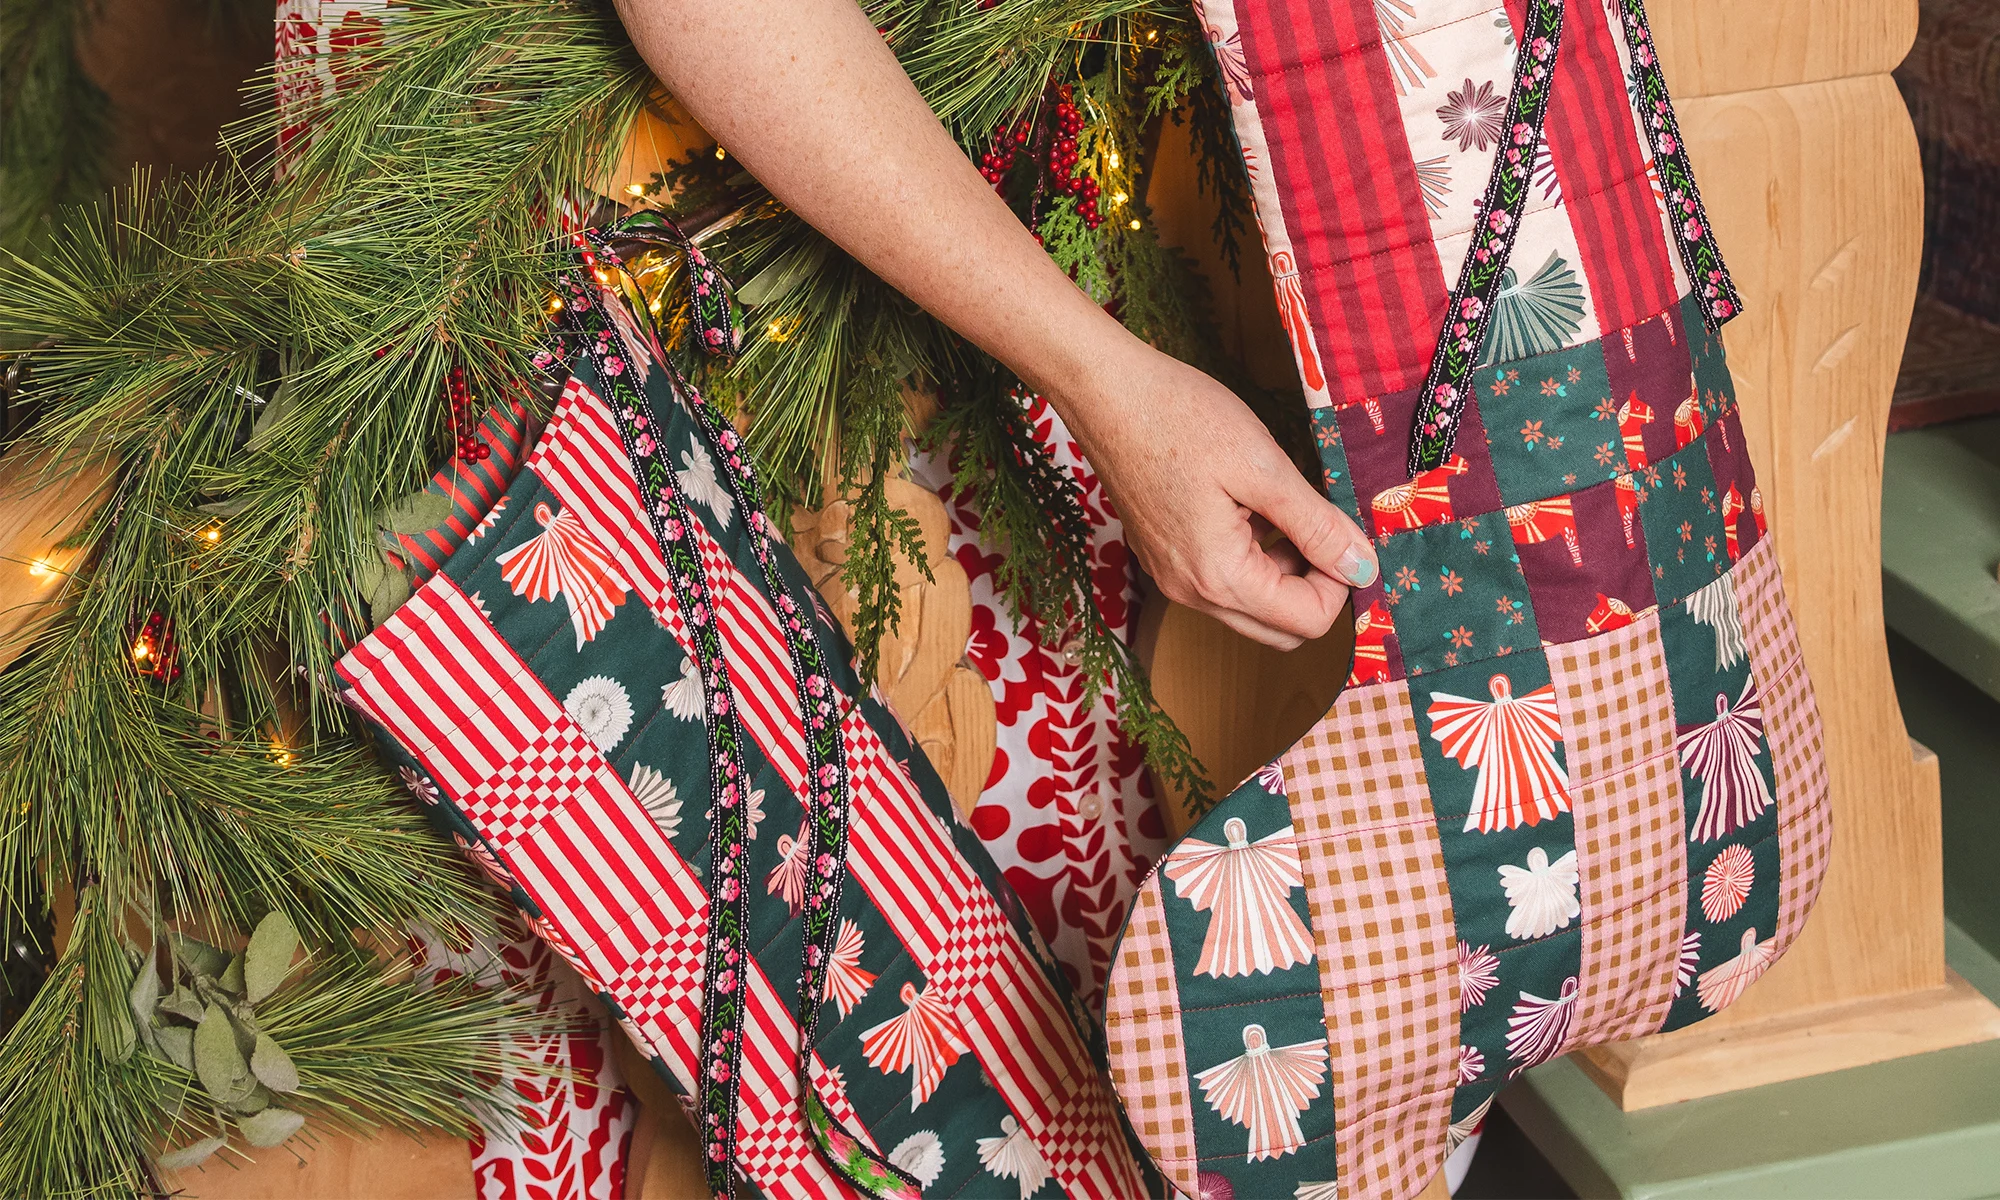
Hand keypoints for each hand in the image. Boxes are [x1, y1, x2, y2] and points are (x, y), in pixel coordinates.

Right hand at [1056, 344, 1377, 650]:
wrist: (1107, 393)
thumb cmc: (1180, 418)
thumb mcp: (1264, 468)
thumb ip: (1317, 526)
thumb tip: (1363, 568)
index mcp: (1219, 577)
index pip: (1308, 622)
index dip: (1340, 580)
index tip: (1341, 530)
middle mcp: (1191, 594)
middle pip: (1281, 630)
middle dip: (1315, 586)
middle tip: (1321, 526)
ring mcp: (1172, 579)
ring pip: (1252, 608)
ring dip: (1284, 572)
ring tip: (1283, 509)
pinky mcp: (1163, 559)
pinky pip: (1222, 584)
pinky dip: (1252, 559)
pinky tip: (1249, 506)